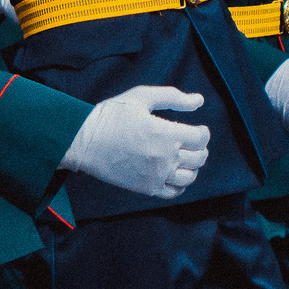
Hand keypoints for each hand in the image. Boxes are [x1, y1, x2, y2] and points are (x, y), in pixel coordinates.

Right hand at [62, 86, 208, 198]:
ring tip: (185, 158)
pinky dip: (180, 185)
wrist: (84, 141)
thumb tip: (199, 101)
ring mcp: (157, 175)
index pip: (201, 138)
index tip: (198, 129)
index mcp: (167, 134)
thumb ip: (173, 97)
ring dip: (192, 167)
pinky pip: (173, 192)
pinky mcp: (146, 188)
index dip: (203, 132)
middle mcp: (166, 157)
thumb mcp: (141, 97)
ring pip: (189, 177)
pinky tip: (174, 174)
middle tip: (193, 143)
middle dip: (200, 149)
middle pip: (199, 158)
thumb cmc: (111, 115)